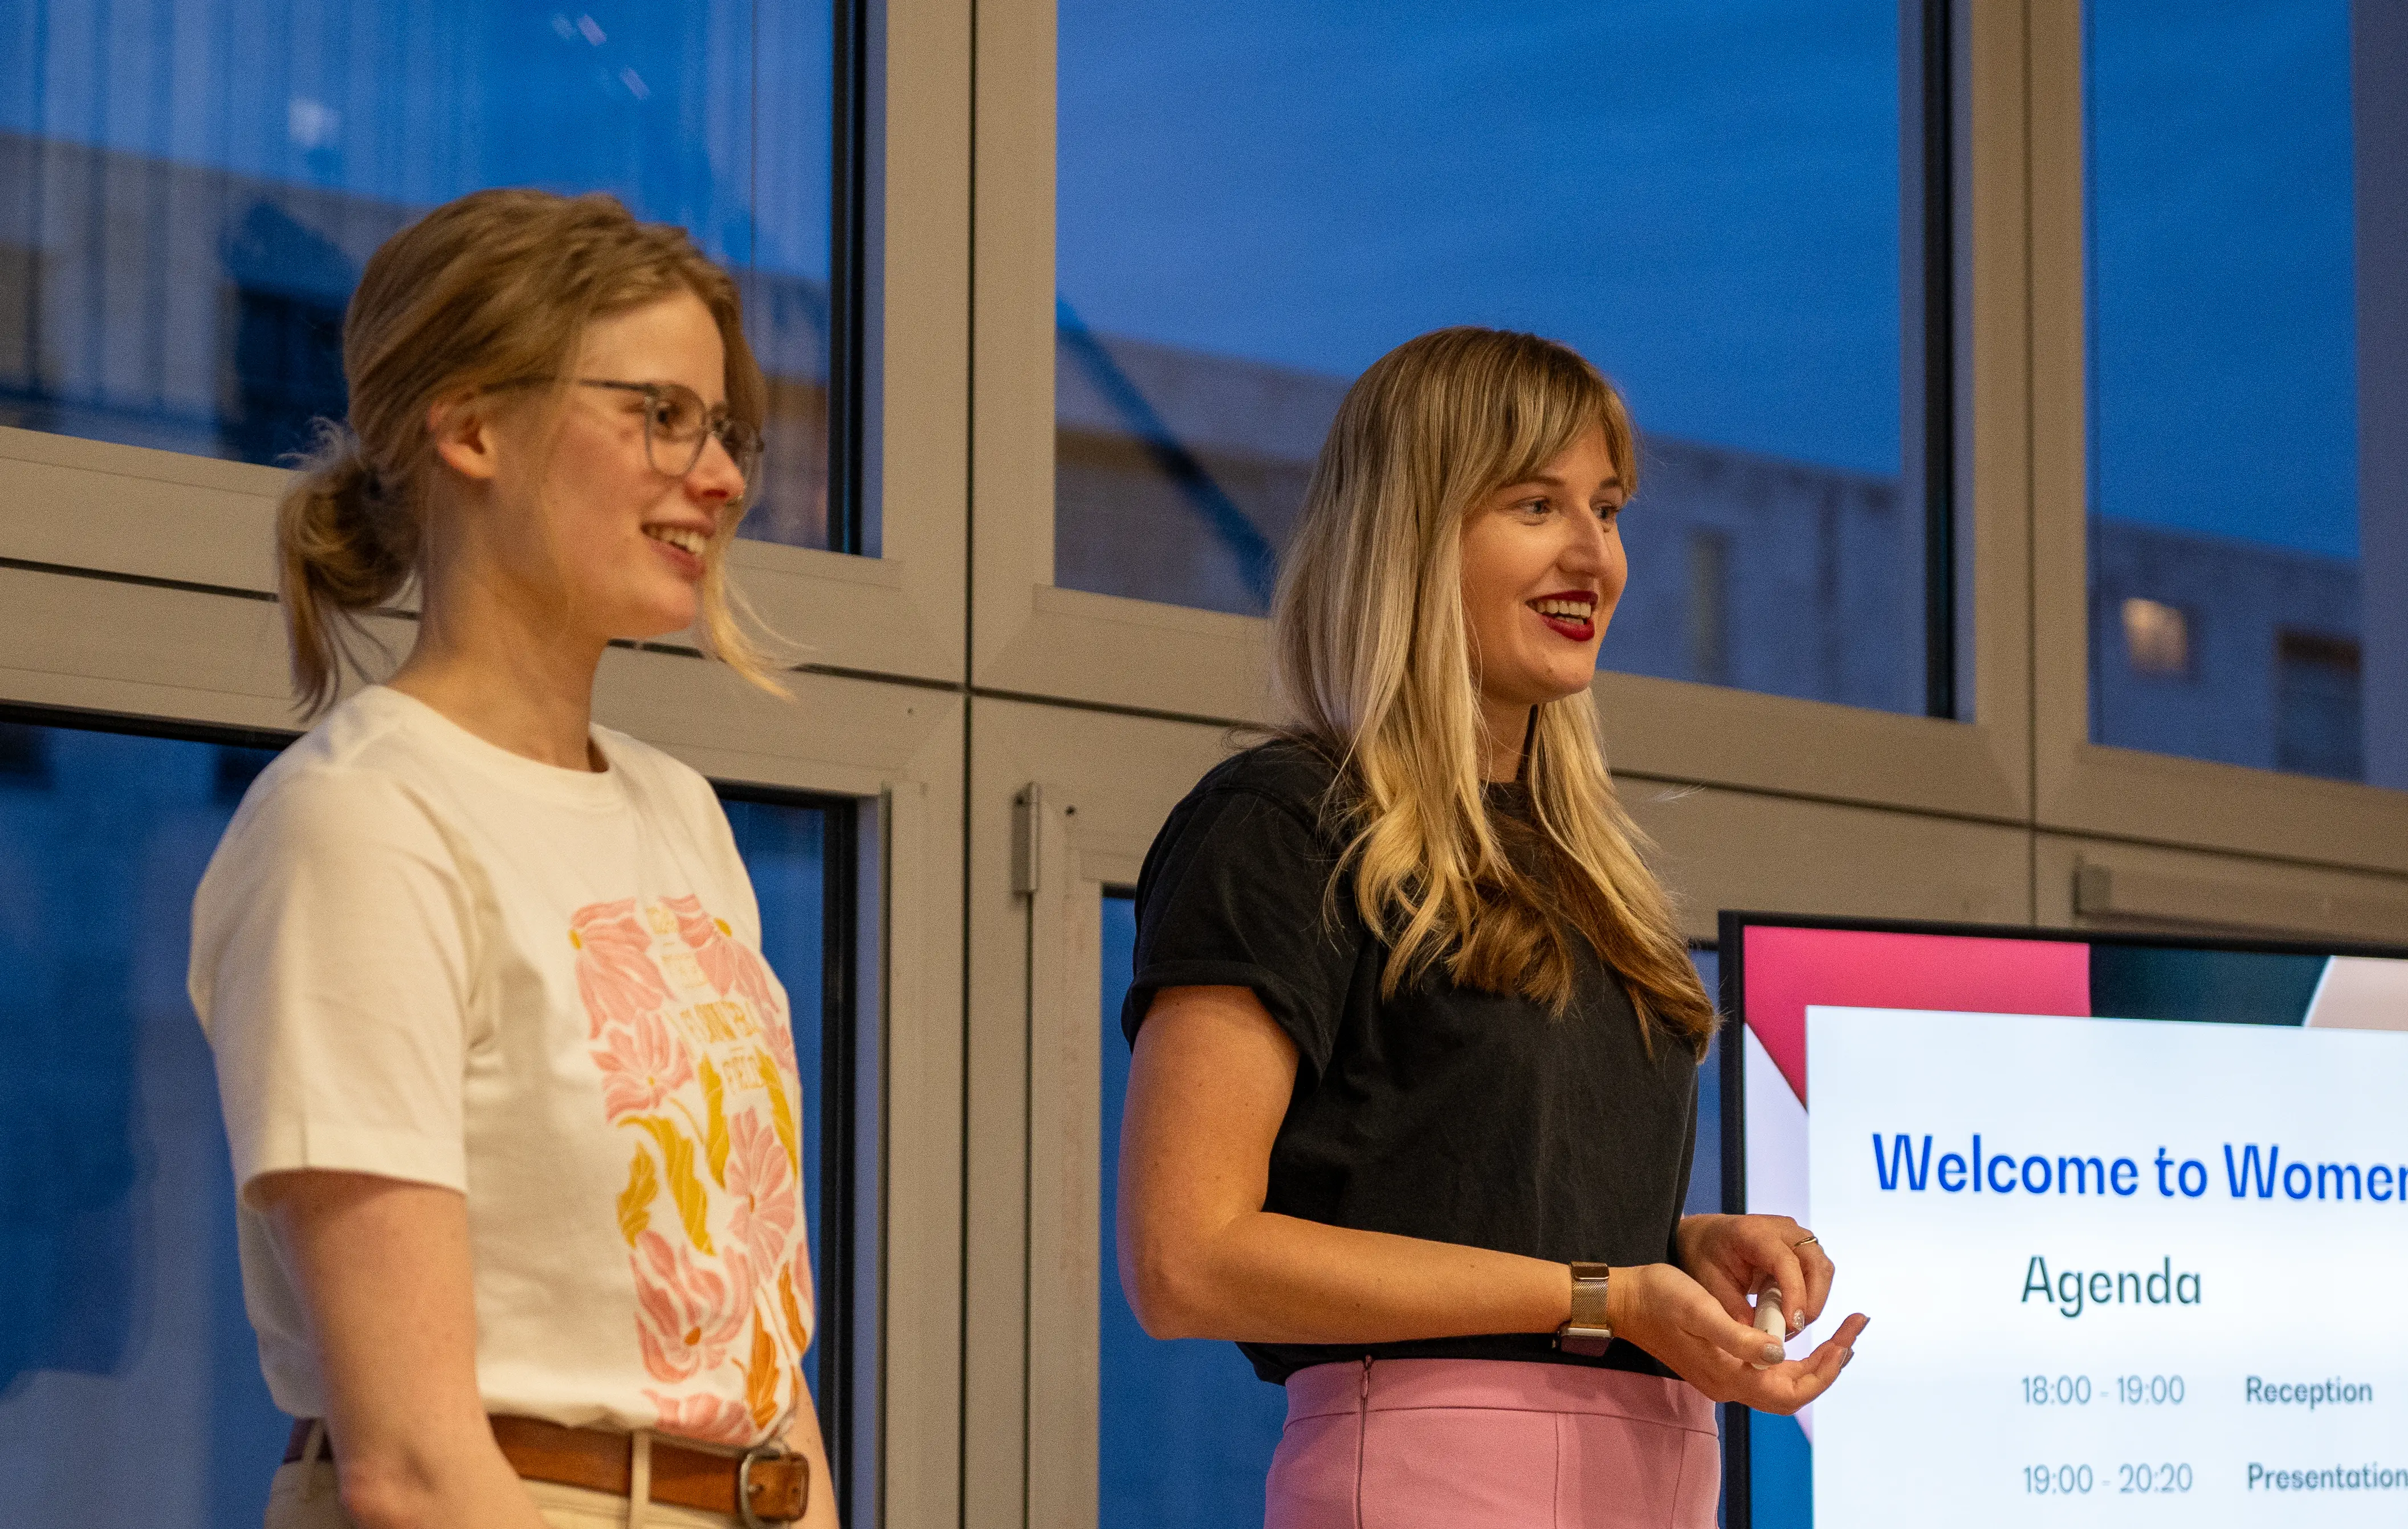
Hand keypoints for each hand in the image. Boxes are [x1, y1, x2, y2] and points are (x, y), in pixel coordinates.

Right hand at [1604, 1261, 1867, 1414]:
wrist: (1625, 1300)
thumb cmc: (1660, 1298)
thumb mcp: (1700, 1310)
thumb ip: (1739, 1336)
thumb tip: (1779, 1353)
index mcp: (1729, 1377)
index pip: (1794, 1390)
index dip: (1826, 1370)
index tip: (1848, 1340)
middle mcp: (1731, 1384)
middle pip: (1795, 1390)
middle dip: (1831, 1363)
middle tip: (1855, 1329)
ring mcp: (1726, 1376)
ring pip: (1785, 1382)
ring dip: (1817, 1361)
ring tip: (1842, 1334)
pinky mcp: (1722, 1362)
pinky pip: (1770, 1370)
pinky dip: (1795, 1355)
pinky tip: (1801, 1334)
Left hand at [1675, 1213, 1833, 1335]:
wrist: (1705, 1236)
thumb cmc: (1704, 1255)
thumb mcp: (1709, 1284)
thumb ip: (1734, 1310)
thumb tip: (1760, 1339)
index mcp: (1753, 1232)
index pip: (1785, 1261)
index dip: (1794, 1294)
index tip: (1793, 1324)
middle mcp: (1782, 1228)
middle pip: (1816, 1264)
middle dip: (1811, 1302)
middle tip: (1793, 1329)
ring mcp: (1796, 1235)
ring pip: (1823, 1270)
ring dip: (1813, 1301)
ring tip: (1789, 1323)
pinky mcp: (1802, 1247)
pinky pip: (1818, 1273)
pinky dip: (1810, 1296)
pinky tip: (1789, 1310)